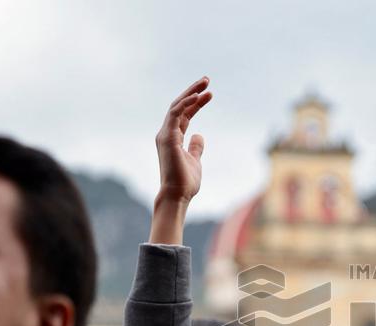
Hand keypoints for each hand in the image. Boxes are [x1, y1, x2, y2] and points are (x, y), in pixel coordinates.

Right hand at [155, 76, 211, 204]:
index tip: (209, 93)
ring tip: (205, 84)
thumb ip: (196, 147)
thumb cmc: (185, 182)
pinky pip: (175, 114)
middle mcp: (167, 133)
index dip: (195, 103)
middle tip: (206, 80)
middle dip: (192, 91)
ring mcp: (165, 134)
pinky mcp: (167, 137)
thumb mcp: (195, 161)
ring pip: (176, 106)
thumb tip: (199, 135)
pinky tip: (198, 96)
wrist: (177, 195)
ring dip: (191, 93)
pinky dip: (186, 104)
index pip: (184, 114)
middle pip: (179, 106)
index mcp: (173, 138)